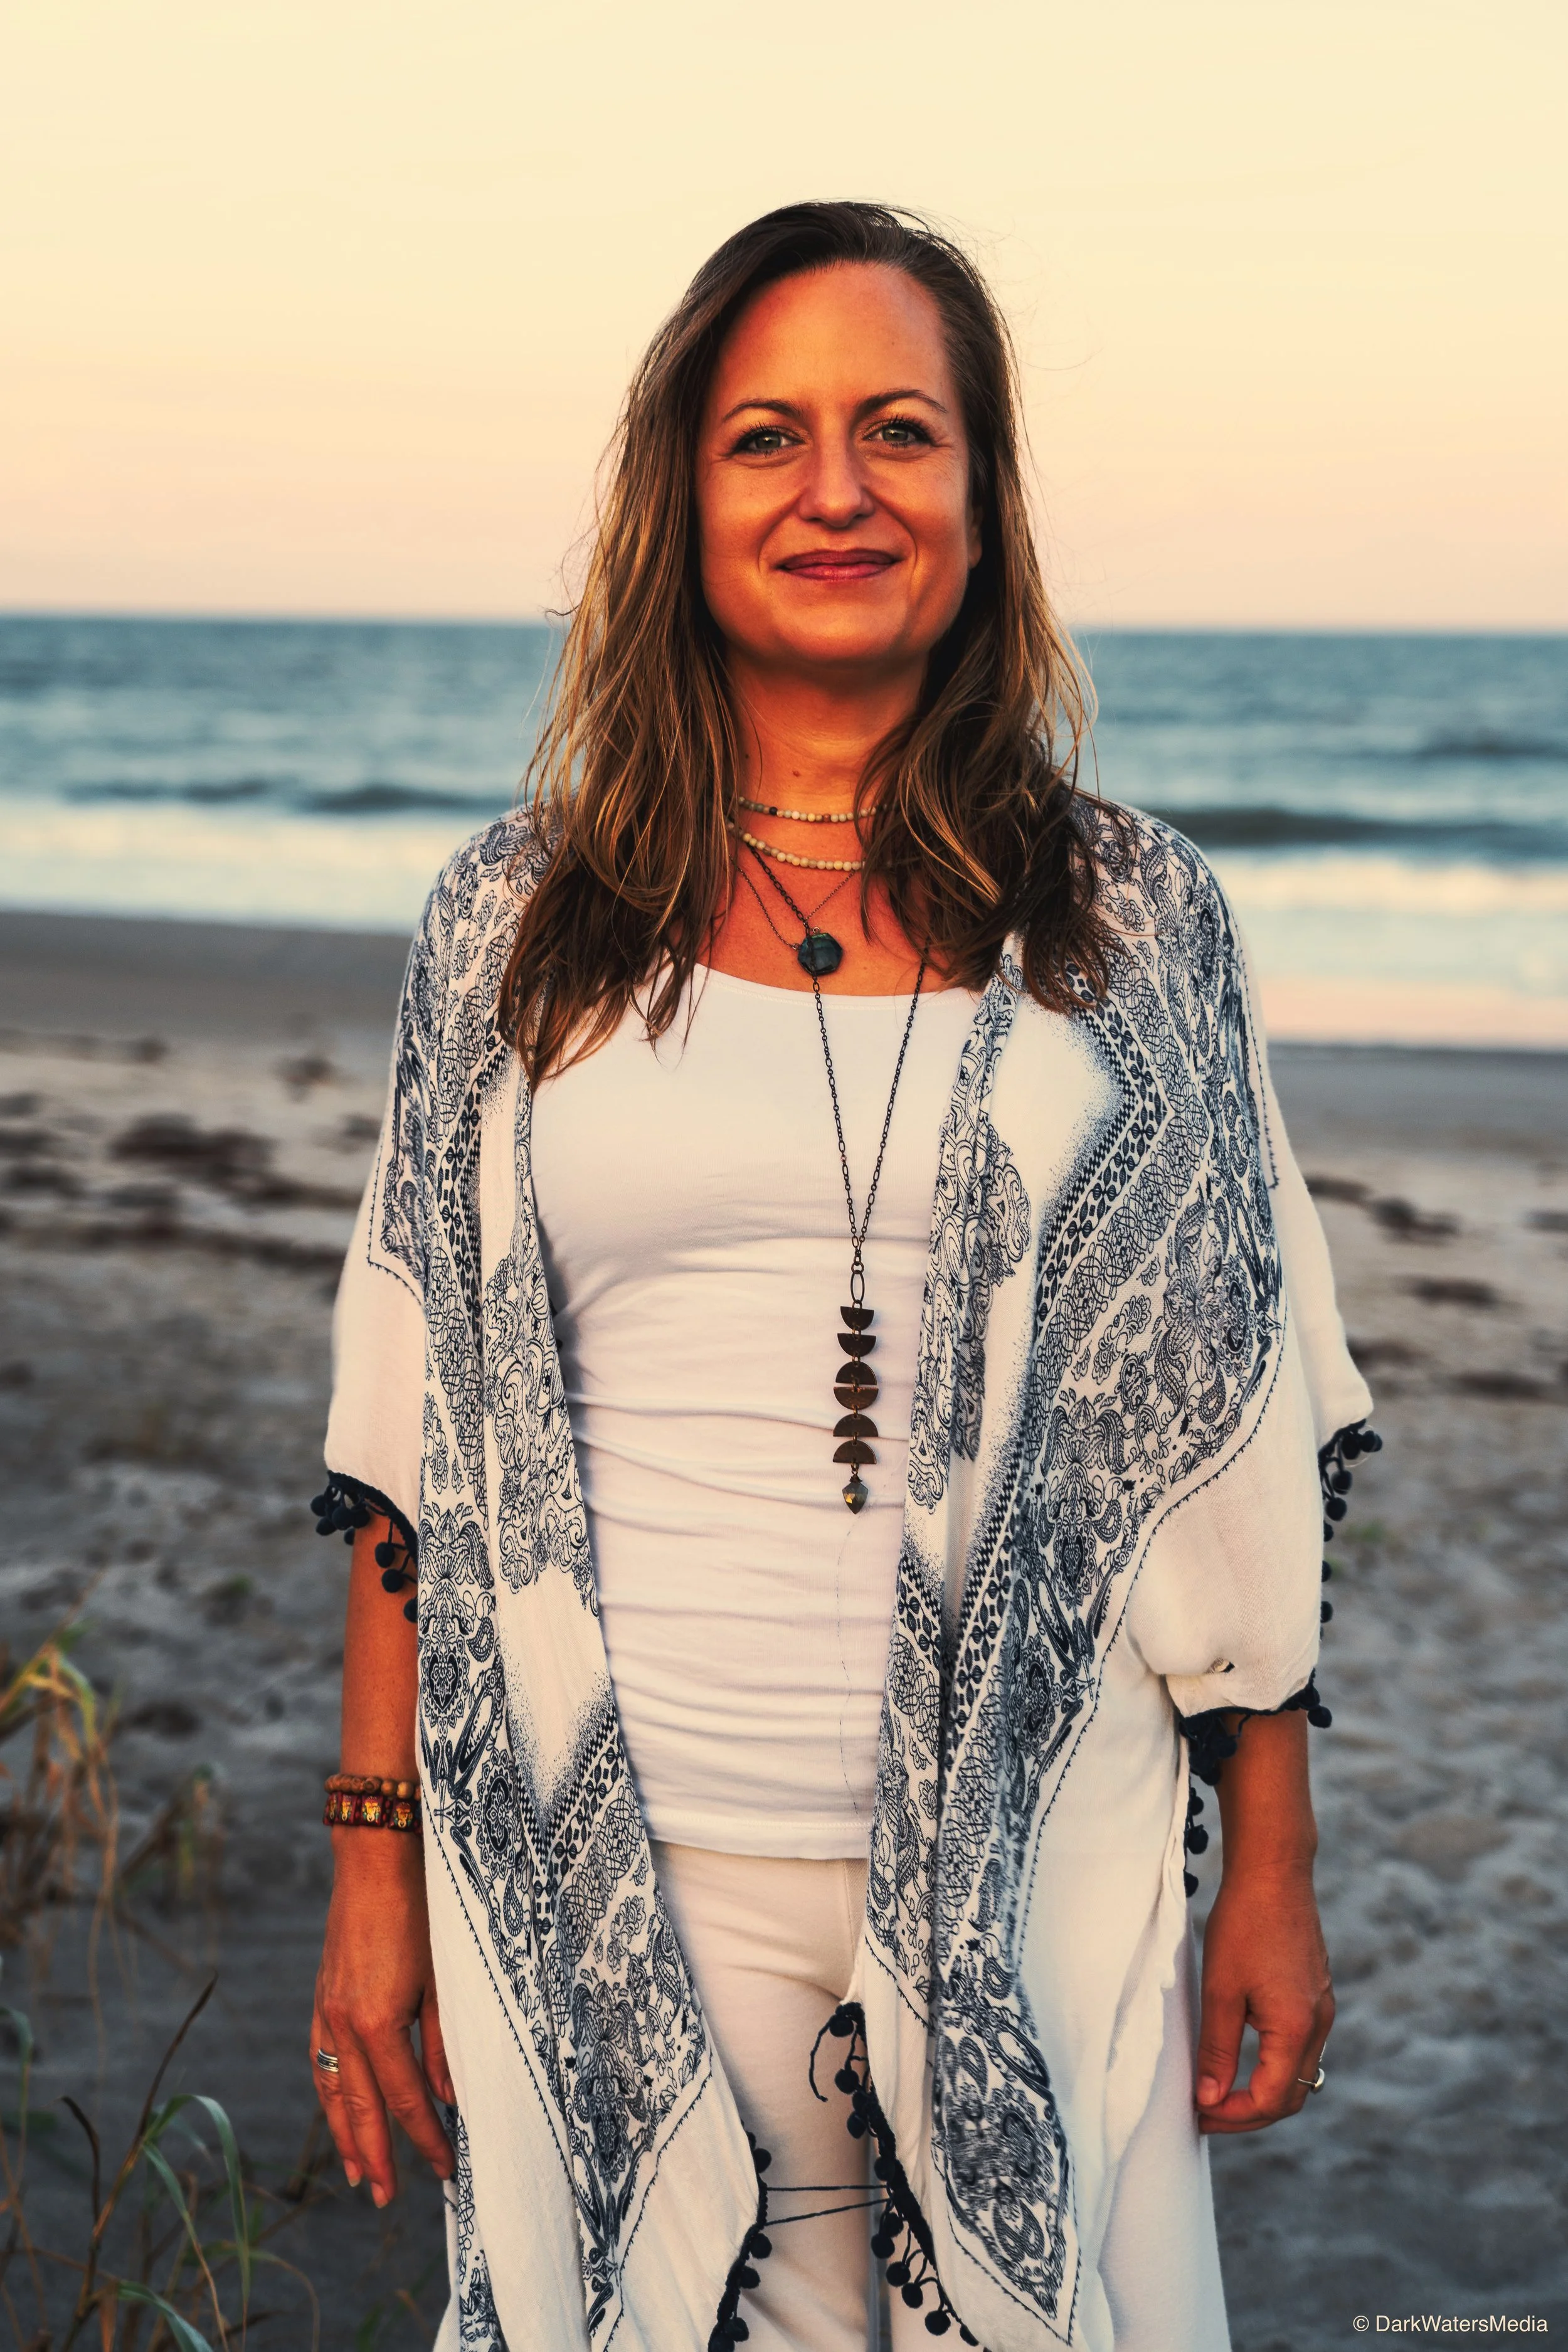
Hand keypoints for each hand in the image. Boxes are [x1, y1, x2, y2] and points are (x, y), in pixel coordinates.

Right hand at [310, 1831, 454, 2201]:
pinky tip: (337, 2111)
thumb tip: (448, 2098)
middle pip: (362, 2108)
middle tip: (389, 2199)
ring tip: (359, 2174)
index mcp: (378, 2023)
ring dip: (346, 2135)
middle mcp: (344, 2025)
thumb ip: (443, 2043)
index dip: (426, 2140)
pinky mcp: (322, 1997)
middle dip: (378, 2156)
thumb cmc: (421, 1911)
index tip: (446, 2171)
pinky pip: (322, 2061)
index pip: (405, 2100)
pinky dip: (330, 2095)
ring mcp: (326, 2011)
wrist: (376, 1858)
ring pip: (333, 2091)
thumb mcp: (444, 1979)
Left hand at [1195, 1859, 1333, 2133]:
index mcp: (1296, 2028)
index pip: (1270, 2100)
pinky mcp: (1316, 1994)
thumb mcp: (1221, 1990)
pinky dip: (1273, 2065)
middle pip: (1290, 2096)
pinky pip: (1300, 2047)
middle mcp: (1318, 2025)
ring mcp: (1322, 2009)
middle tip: (1207, 2113)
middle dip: (1249, 2113)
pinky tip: (1243, 2059)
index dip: (1233, 2116)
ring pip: (1298, 2074)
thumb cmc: (1244, 1924)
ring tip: (1220, 2092)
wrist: (1274, 1871)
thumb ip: (1218, 2049)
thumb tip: (1210, 2099)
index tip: (1199, 2114)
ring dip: (1262, 2091)